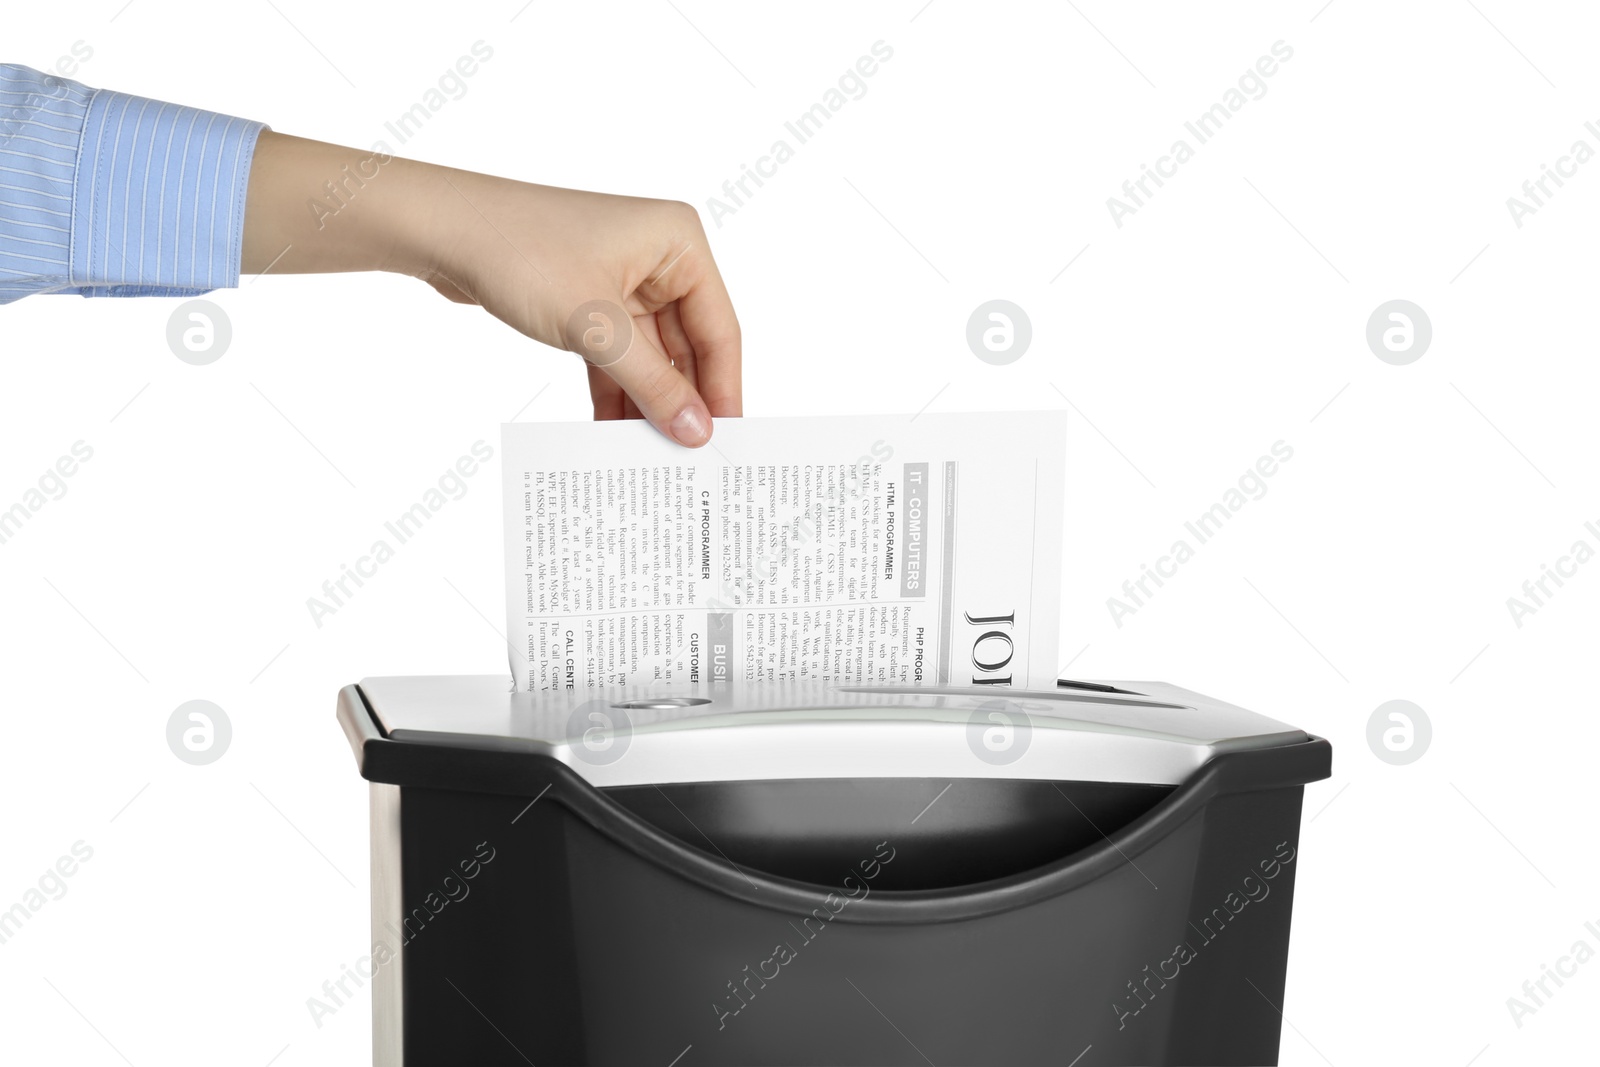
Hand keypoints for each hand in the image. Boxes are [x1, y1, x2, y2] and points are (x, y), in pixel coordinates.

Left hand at [242, 132, 740, 445]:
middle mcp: (659, 257)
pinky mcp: (591, 300)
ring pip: (651, 356)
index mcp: (678, 242)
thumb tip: (696, 431)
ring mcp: (625, 279)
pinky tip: (613, 432)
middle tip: (688, 458)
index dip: (723, 388)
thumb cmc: (520, 250)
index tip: (723, 440)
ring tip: (650, 455)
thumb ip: (652, 383)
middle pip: (688, 346)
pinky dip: (616, 391)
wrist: (442, 231)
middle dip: (682, 401)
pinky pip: (618, 356)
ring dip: (647, 402)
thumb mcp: (595, 327)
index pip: (719, 329)